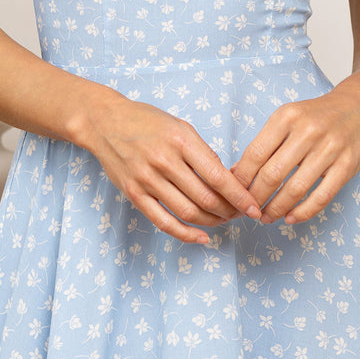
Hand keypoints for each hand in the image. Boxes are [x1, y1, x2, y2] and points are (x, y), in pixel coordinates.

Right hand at [85, 96, 262, 244]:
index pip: (218, 176)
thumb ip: (203, 153)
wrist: (104, 121)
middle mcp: (164, 161)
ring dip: (212, 222)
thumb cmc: (146, 121)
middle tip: (240, 214)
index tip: (254, 207)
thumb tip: (228, 182)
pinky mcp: (134, 194)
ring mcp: (147, 179)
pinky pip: (163, 222)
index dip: (240, 197)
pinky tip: (202, 237)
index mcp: (181, 140)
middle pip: (206, 199)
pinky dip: (186, 234)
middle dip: (230, 212)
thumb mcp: (181, 126)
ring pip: (188, 213)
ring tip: (223, 221)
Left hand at [230, 85, 359, 224]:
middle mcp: (307, 131)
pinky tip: (291, 218)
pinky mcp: (347, 165)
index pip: (255, 154)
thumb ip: (265, 143)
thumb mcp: (287, 118)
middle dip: (256, 198)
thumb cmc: (316, 116)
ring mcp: (330, 149)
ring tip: (266, 218)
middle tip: (248, 210)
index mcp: (286, 117)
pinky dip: (304, 212)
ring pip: (295, 189)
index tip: (234, 193)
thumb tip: (236, 173)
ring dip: (276, 209)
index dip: (241, 179)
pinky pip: (322, 196)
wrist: (359, 107)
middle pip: (272, 174)